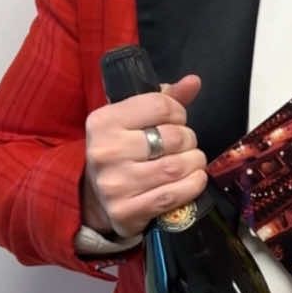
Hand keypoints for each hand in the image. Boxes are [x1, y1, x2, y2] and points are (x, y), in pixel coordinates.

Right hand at [82, 75, 206, 237]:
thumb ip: (163, 99)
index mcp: (103, 121)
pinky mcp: (126, 211)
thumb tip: (194, 81)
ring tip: (191, 162)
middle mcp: (105, 151)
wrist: (96, 198)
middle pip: (173, 137)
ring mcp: (115, 184)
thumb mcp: (133, 120)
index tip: (177, 121)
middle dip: (189, 140)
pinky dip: (192, 186)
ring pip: (176, 167)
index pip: (160, 105)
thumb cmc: (122, 151)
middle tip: (185, 146)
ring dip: (194, 163)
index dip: (178, 112)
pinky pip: (173, 195)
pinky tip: (193, 180)